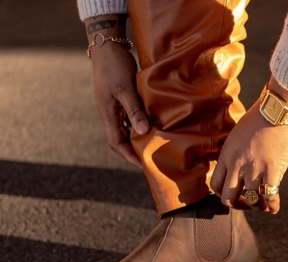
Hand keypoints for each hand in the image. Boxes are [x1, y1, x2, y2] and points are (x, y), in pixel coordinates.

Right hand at [90, 38, 149, 167]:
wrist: (107, 44)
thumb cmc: (114, 66)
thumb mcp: (125, 89)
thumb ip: (134, 110)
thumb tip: (143, 131)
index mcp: (107, 114)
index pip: (116, 142)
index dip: (128, 155)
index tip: (142, 165)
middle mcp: (110, 113)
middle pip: (121, 138)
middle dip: (134, 150)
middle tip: (151, 158)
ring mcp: (115, 105)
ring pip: (126, 127)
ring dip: (138, 136)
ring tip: (154, 144)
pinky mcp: (121, 97)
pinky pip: (130, 116)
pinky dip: (139, 122)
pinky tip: (151, 123)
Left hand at [210, 103, 287, 213]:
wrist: (278, 109)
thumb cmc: (261, 117)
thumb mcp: (239, 134)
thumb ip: (237, 152)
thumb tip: (242, 164)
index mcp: (227, 154)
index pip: (215, 183)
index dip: (222, 194)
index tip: (232, 194)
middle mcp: (237, 164)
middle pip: (228, 197)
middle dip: (237, 204)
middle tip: (245, 203)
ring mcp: (254, 169)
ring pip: (250, 199)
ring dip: (257, 205)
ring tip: (262, 206)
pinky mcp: (272, 170)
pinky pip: (270, 196)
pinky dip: (272, 205)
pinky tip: (274, 208)